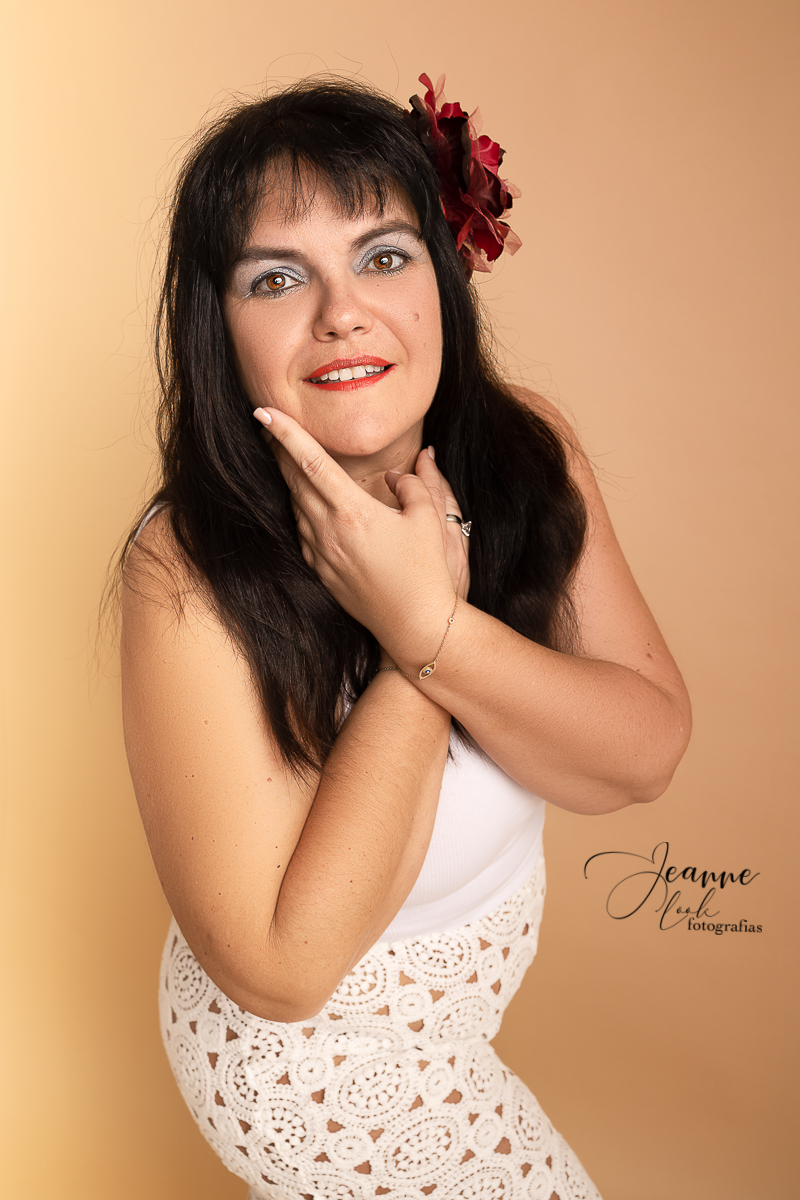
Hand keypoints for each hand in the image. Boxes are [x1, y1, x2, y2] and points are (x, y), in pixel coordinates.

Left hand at [254, 407, 457, 662]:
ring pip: (296, 507)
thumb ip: (414, 485)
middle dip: (280, 451)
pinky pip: (303, 532)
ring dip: (292, 481)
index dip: (286, 434)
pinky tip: (310, 504)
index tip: (264, 412)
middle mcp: (329, 531)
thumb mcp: (428, 519)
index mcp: (352, 512)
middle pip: (294, 481)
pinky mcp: (322, 572)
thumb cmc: (426, 571)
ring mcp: (321, 554)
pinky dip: (302, 511)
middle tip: (270, 427)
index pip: (311, 462)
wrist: (414, 625)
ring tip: (291, 462)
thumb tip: (402, 472)